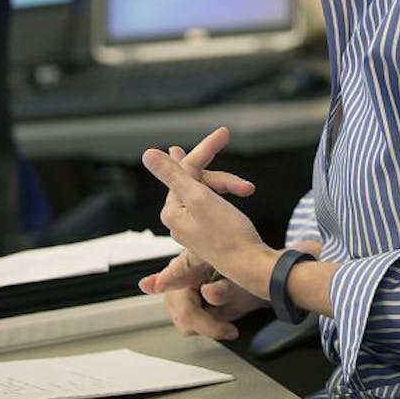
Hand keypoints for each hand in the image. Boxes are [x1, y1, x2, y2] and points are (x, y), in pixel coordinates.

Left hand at [138, 127, 271, 337]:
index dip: (206, 150)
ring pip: (208, 192)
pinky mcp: (208, 232)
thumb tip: (148, 155)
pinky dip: (228, 196)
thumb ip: (172, 175)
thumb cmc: (228, 234)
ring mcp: (193, 227)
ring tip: (247, 191)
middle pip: (197, 181)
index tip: (223, 133)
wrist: (252, 265)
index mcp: (172, 211)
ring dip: (229, 188)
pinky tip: (238, 192)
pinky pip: (214, 203)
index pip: (187, 170)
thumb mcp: (199, 198)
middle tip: (245, 185)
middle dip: (223, 179)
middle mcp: (178, 219)